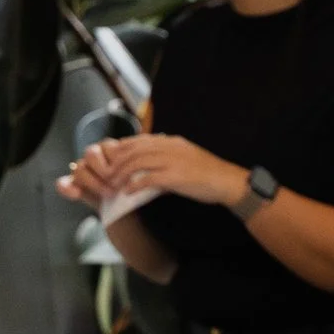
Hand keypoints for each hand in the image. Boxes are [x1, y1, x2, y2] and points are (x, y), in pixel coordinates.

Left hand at [59, 132, 246, 211]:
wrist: (228, 181)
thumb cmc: (208, 173)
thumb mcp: (186, 157)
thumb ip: (168, 156)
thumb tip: (150, 162)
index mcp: (171, 141)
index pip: (138, 140)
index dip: (121, 149)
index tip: (111, 160)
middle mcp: (169, 147)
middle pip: (133, 150)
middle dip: (116, 162)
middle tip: (106, 175)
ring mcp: (172, 161)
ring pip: (136, 163)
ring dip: (121, 174)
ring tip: (113, 185)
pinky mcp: (176, 177)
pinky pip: (148, 179)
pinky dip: (134, 185)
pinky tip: (128, 193)